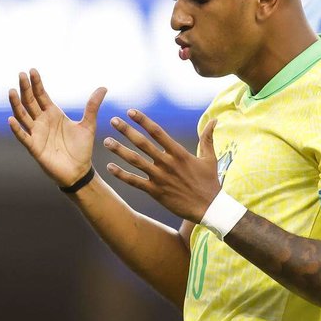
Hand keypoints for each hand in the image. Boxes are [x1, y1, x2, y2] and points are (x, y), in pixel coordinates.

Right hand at [8, 69, 106, 187]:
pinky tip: (11, 120)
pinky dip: (16, 129)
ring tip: (12, 91)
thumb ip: (92, 106)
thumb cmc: (82, 149)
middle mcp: (42, 121)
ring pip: (23, 116)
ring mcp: (37, 134)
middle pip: (30, 102)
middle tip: (21, 74)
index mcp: (53, 114)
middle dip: (25, 88)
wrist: (80, 171)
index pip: (41, 95)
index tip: (32, 70)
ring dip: (16, 104)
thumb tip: (103, 87)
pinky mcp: (34, 148)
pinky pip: (23, 137)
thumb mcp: (88, 125)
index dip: (36, 83)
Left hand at [103, 110, 220, 222]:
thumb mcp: (210, 158)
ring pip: (135, 161)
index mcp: (179, 153)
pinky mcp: (156, 192)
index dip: (143, 121)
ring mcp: (160, 178)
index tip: (130, 111)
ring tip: (106, 141)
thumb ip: (207, 138)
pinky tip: (110, 167)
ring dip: (120, 150)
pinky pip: (135, 182)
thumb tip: (214, 120)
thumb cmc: (209, 183)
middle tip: (113, 120)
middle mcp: (167, 163)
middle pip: (143, 143)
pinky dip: (121, 175)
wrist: (209, 208)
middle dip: (127, 131)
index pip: (157, 132)